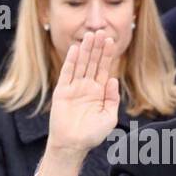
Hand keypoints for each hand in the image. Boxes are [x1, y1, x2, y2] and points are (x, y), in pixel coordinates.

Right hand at [40, 32, 120, 175]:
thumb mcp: (109, 117)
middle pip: (93, 63)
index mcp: (100, 93)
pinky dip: (71, 61)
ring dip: (86, 50)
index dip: (107, 56)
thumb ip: (112, 98)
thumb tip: (113, 79)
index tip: (112, 41)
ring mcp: (74, 88)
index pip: (104, 69)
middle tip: (101, 31)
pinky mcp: (62, 91)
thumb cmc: (93, 134)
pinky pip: (67, 73)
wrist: (73, 144)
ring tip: (90, 35)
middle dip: (97, 48)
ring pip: (81, 65)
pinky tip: (75, 49)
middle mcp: (87, 87)